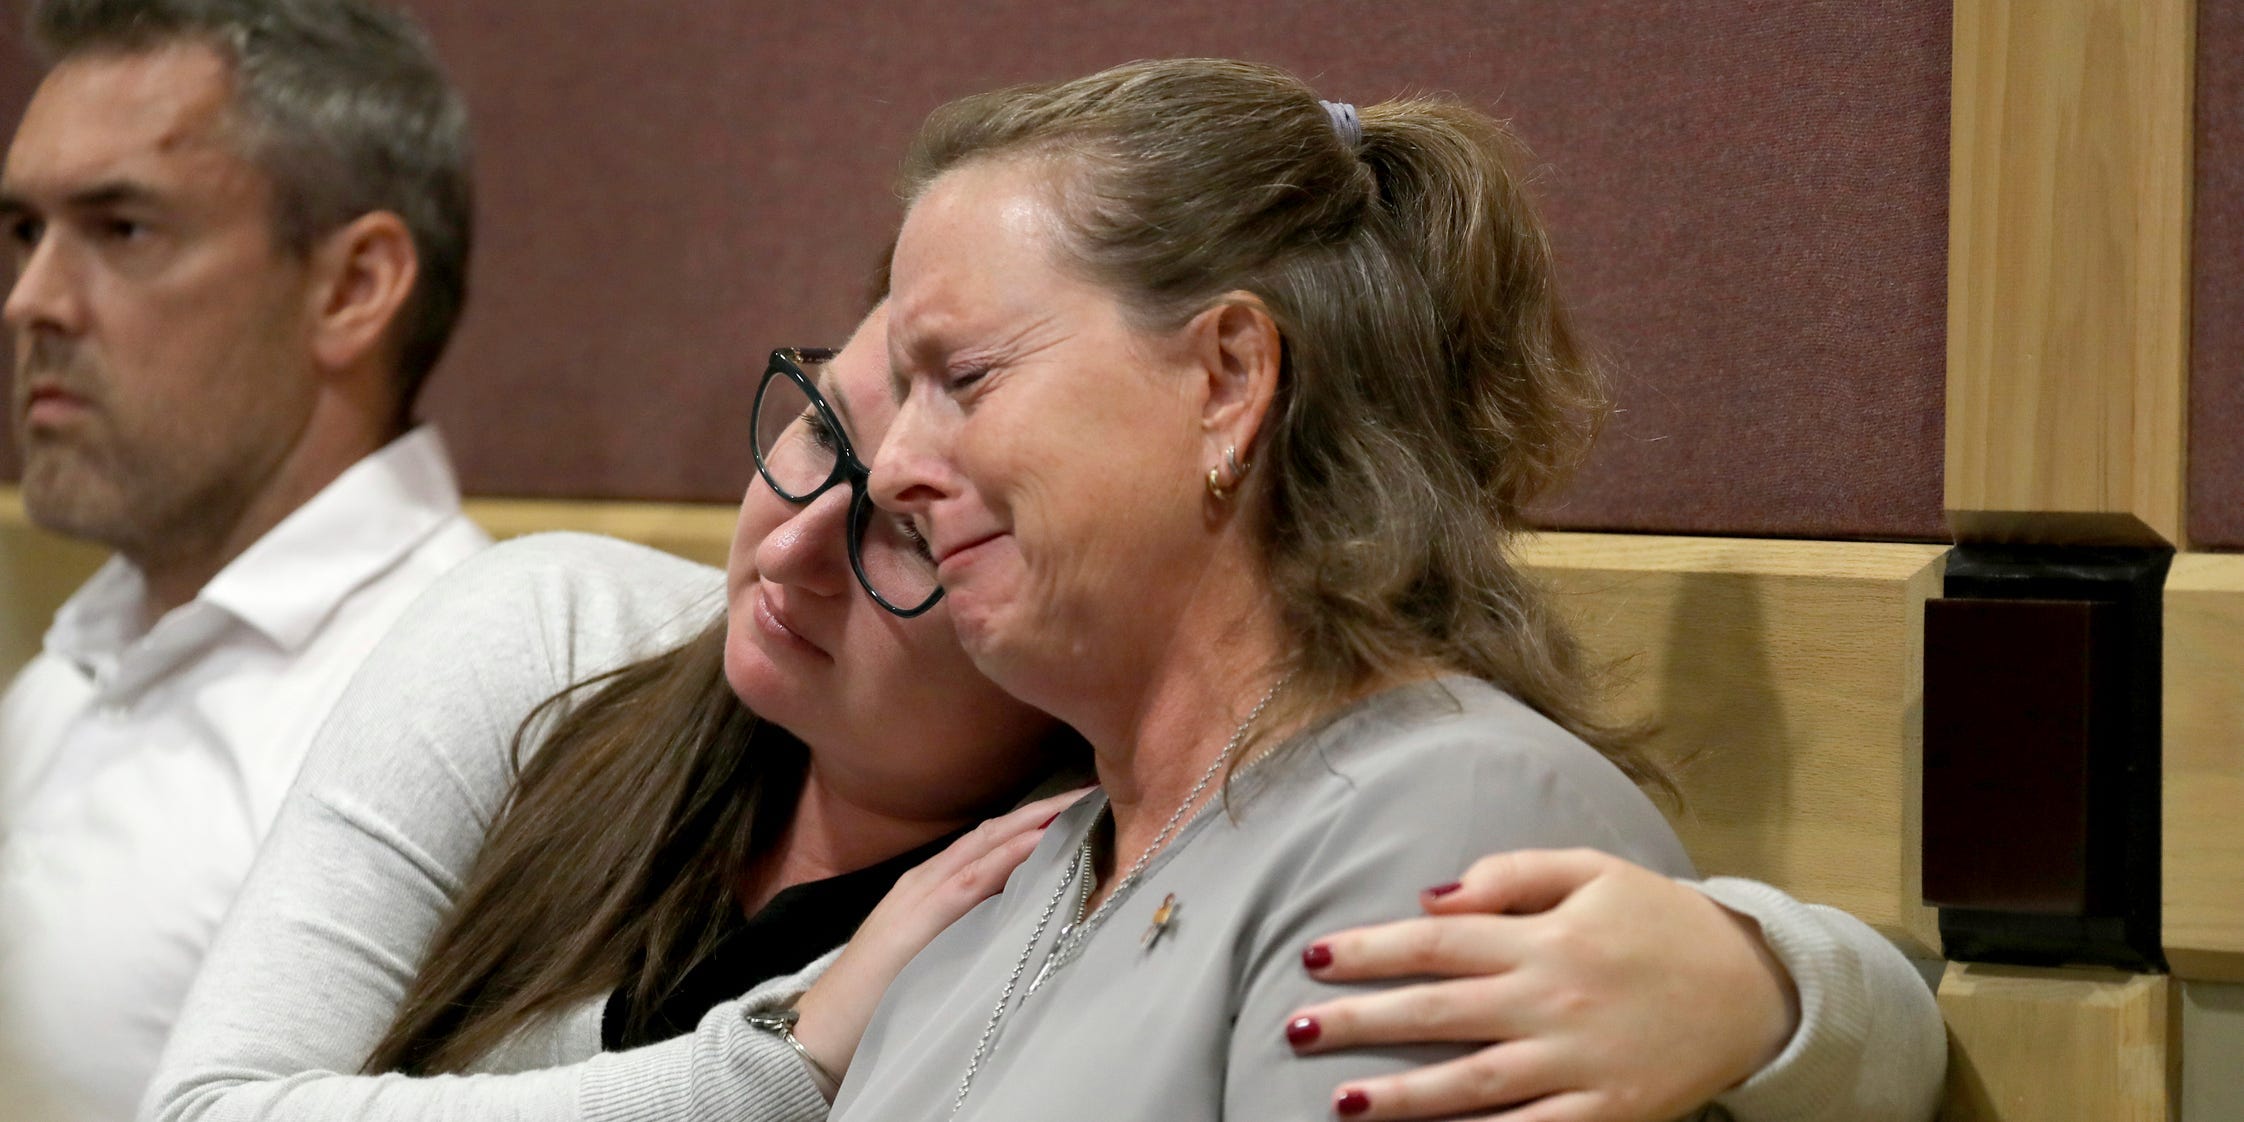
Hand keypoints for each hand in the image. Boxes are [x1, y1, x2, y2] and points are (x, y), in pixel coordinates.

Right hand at [790, 789, 1090, 1087]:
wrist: (824, 1029)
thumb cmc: (877, 1000)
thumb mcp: (929, 952)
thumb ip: (965, 929)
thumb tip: (1014, 919)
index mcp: (928, 886)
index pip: (988, 841)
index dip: (1032, 821)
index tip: (1077, 806)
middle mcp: (925, 879)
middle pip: (993, 831)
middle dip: (1044, 809)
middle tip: (1092, 792)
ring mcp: (921, 893)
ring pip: (987, 844)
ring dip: (1035, 822)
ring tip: (1078, 804)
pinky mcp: (922, 917)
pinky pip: (974, 878)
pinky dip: (1009, 854)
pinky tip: (1040, 841)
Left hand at [1285, 849, 1799, 1121]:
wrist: (1758, 987)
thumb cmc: (1663, 921)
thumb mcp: (1594, 870)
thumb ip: (1511, 874)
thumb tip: (1433, 897)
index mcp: (1545, 938)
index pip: (1437, 941)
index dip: (1371, 949)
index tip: (1314, 956)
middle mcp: (1553, 1000)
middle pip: (1439, 1010)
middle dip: (1361, 1021)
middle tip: (1297, 1027)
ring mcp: (1578, 1063)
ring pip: (1474, 1084)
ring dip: (1403, 1096)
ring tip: (1342, 1102)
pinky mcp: (1606, 1111)